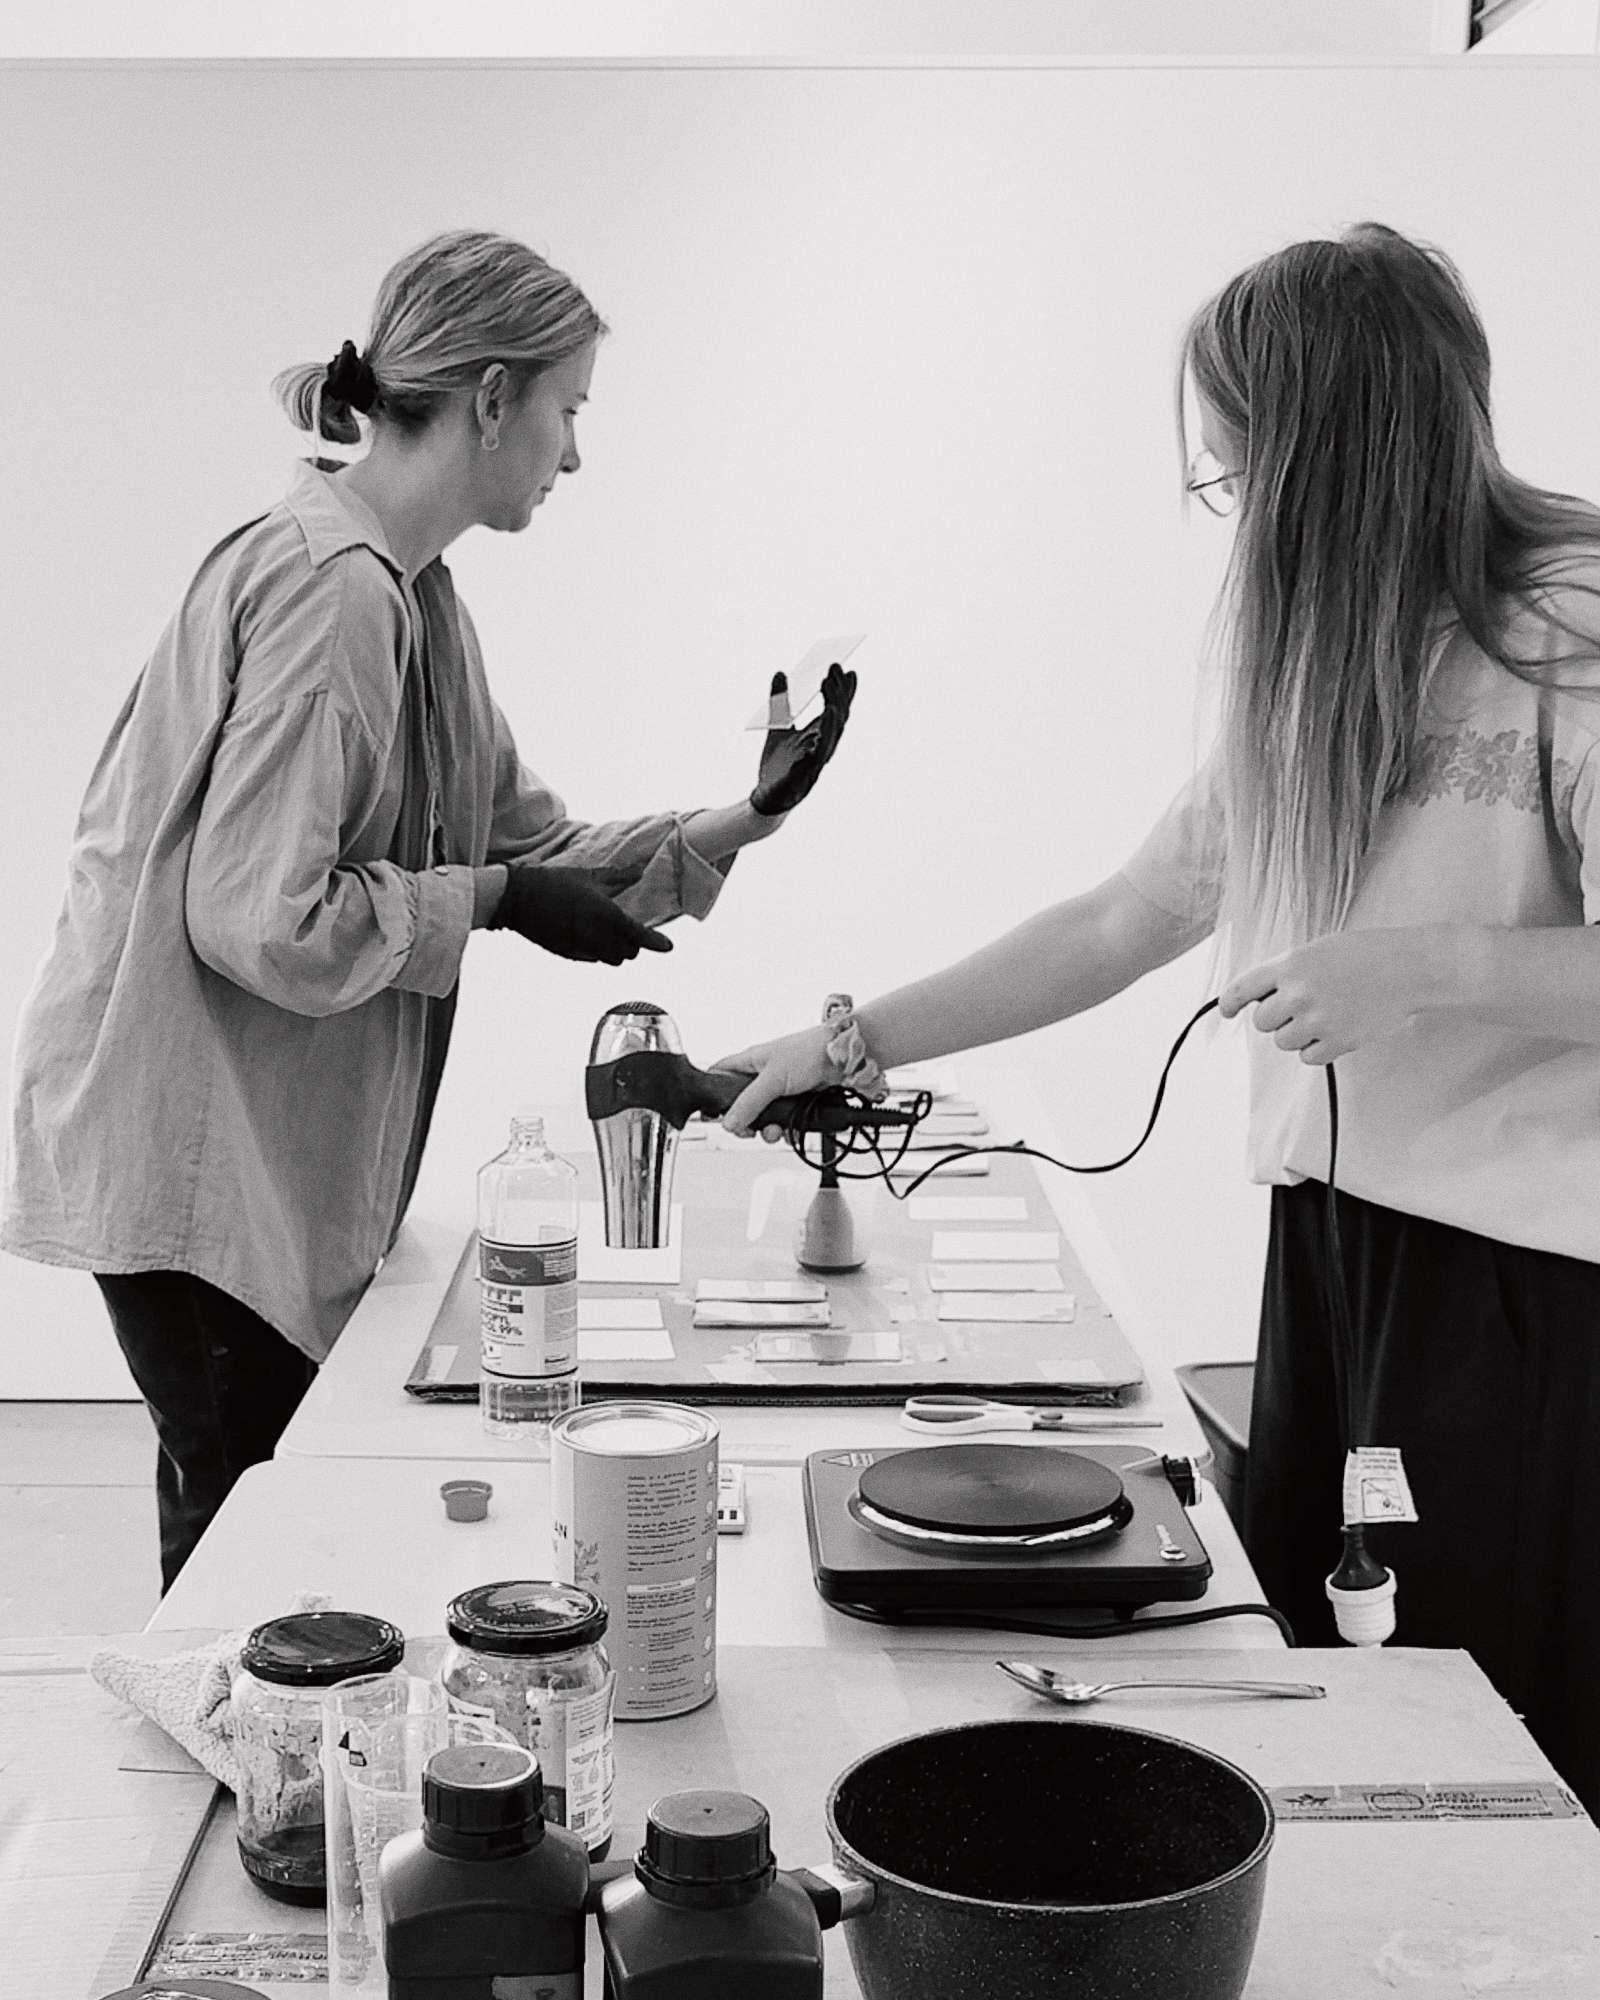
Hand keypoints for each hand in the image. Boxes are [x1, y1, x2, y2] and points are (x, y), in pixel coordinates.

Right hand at [489, 863, 673, 965]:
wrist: (518, 898)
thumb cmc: (553, 882)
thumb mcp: (588, 876)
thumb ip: (618, 877)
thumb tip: (640, 871)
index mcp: (605, 914)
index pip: (639, 935)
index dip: (657, 942)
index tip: (668, 946)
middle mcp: (596, 935)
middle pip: (629, 952)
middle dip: (634, 944)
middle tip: (630, 931)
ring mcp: (581, 947)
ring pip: (612, 960)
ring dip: (617, 951)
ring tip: (611, 936)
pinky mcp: (568, 953)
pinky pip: (593, 959)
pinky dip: (598, 952)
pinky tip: (590, 938)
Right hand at [709, 1025, 837, 1135]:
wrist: (844, 1060)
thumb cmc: (809, 1052)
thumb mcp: (772, 1079)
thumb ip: (749, 1102)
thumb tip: (729, 1122)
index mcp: (751, 1062)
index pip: (720, 1074)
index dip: (713, 1093)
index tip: (713, 1114)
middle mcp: (764, 1076)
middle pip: (742, 1105)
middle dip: (746, 1121)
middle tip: (749, 1130)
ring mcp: (781, 1091)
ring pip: (763, 1117)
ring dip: (768, 1129)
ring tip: (775, 1131)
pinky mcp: (797, 1102)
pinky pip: (784, 1122)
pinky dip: (786, 1130)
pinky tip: (790, 1130)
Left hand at [750, 662, 856, 816]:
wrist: (768, 796)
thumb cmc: (778, 763)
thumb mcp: (776, 725)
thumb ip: (780, 701)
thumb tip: (780, 672)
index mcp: (819, 735)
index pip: (836, 710)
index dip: (843, 691)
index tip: (846, 668)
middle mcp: (822, 748)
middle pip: (835, 720)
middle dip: (836, 696)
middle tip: (833, 672)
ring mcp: (814, 765)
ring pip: (828, 742)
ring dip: (831, 723)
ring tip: (830, 704)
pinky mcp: (800, 780)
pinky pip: (808, 767)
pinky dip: (811, 755)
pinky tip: (810, 742)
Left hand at [1219, 928, 1444, 1063]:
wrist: (1408, 967)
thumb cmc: (1366, 954)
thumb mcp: (1318, 950)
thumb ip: (1288, 972)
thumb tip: (1265, 998)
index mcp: (1289, 965)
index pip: (1241, 989)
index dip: (1229, 1003)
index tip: (1227, 1011)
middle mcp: (1297, 993)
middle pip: (1262, 1022)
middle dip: (1275, 1017)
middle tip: (1301, 1007)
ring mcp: (1316, 1020)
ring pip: (1283, 1042)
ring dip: (1296, 1034)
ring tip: (1324, 1015)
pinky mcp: (1337, 1042)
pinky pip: (1308, 1057)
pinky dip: (1316, 1049)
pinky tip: (1334, 1031)